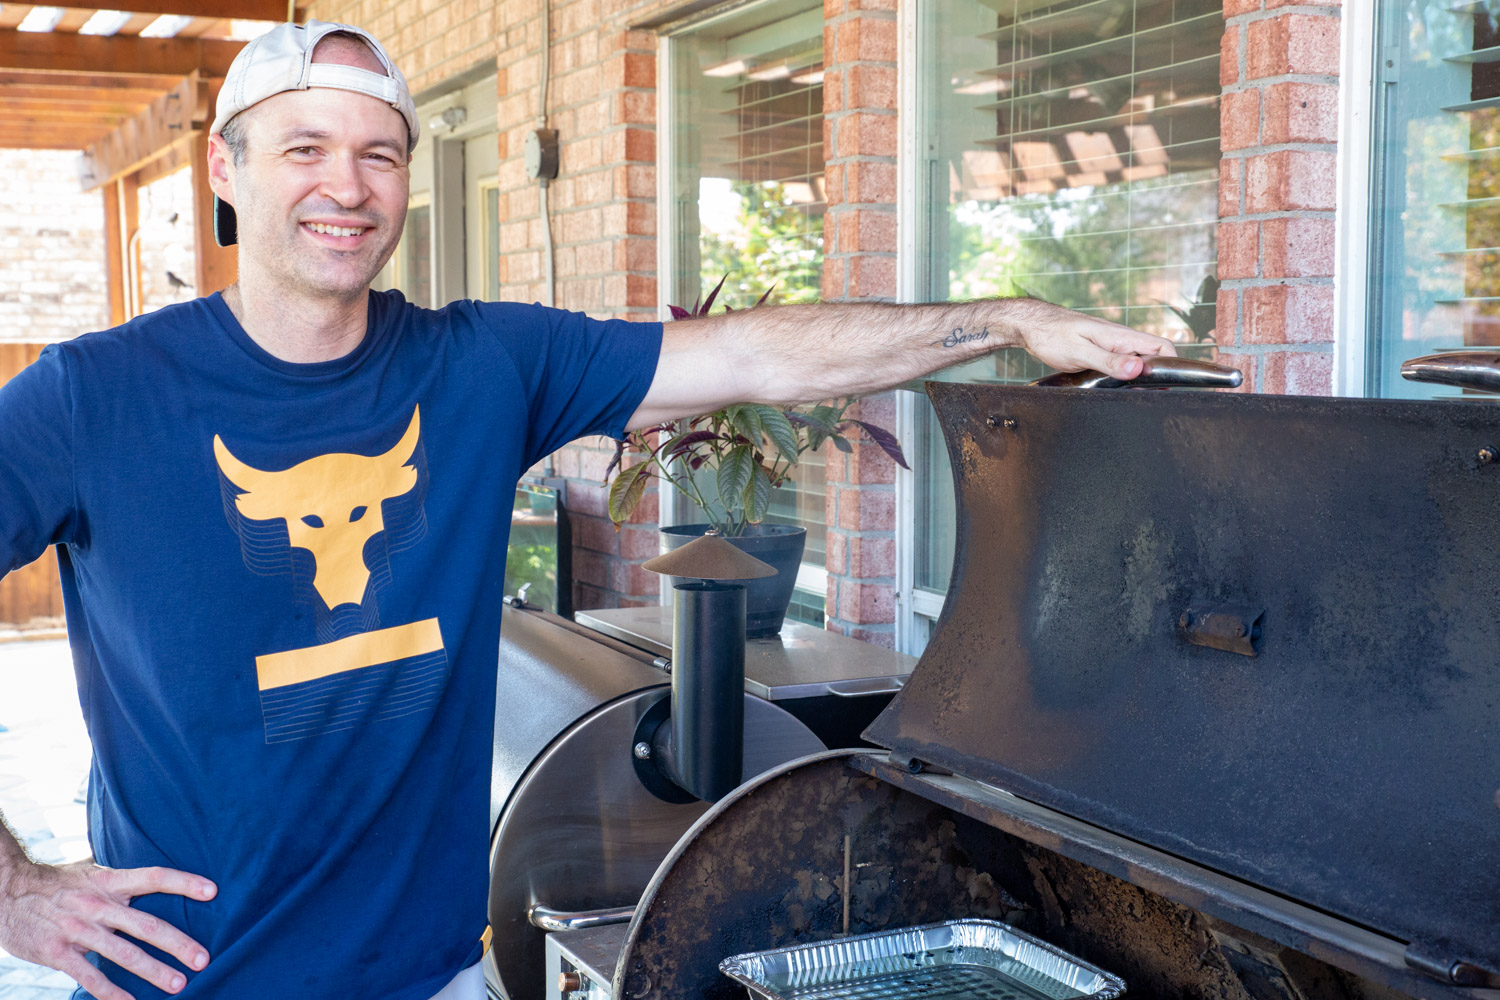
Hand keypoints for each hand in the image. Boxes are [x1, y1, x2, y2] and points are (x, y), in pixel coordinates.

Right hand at [0, 859, 215, 998]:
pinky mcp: (57, 952)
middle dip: (177, 943)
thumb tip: (158, 880)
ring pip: (122, 954)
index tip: (212, 891)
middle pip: (145, 924)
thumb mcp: (91, 873)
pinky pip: (89, 976)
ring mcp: (76, 929)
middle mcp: (96, 904)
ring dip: (152, 971)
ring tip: (178, 984)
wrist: (5, 892)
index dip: (183, 881)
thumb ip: (121, 881)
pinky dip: (111, 993)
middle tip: (203, 959)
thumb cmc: (57, 883)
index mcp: (108, 881)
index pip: (153, 877)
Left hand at [1018, 302, 1177, 379]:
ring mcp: (1111, 345)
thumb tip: (1138, 369)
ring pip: (1137, 361)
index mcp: (1121, 337)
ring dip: (1138, 378)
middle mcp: (1121, 339)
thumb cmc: (1052, 335)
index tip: (1163, 386)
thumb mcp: (1080, 352)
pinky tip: (1116, 387)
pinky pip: (1121, 363)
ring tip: (1131, 394)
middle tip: (1145, 396)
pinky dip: (1124, 376)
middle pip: (1153, 357)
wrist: (1032, 325)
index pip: (1162, 348)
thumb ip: (1109, 361)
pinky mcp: (1101, 351)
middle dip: (1155, 377)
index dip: (1170, 366)